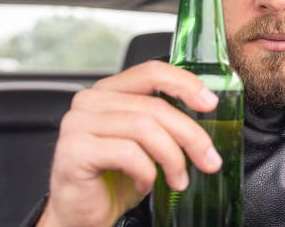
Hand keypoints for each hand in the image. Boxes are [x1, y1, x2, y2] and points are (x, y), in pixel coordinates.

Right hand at [37, 61, 222, 226]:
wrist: (81, 216)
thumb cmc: (113, 179)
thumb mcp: (146, 143)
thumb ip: (164, 121)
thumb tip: (207, 110)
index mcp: (109, 91)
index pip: (151, 72)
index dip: (185, 83)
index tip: (210, 103)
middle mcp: (90, 101)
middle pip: (154, 106)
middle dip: (190, 135)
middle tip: (209, 159)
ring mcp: (78, 123)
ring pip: (144, 127)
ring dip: (172, 157)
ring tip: (178, 180)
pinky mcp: (74, 149)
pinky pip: (127, 153)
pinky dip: (146, 172)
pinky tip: (144, 184)